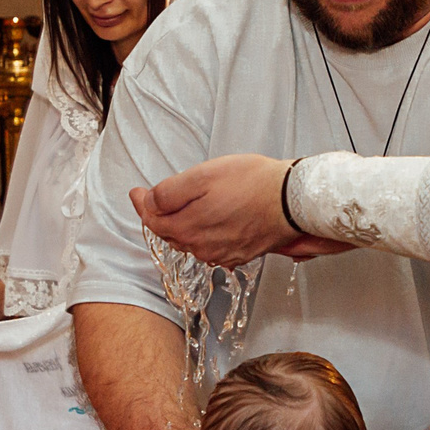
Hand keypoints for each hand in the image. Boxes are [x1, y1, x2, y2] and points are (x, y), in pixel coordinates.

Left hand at [131, 155, 355, 267]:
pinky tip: (210, 220)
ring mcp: (224, 254)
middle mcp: (203, 248)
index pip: (152, 222)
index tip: (136, 191)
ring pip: (192, 241)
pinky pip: (213, 246)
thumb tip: (148, 203)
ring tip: (182, 207)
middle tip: (152, 197)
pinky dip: (204, 234)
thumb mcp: (203, 176)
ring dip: (183, 225)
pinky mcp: (241, 253)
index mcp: (189, 229)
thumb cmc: (252, 182)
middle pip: (171, 234)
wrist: (294, 199)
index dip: (141, 205)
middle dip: (160, 216)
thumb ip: (169, 193)